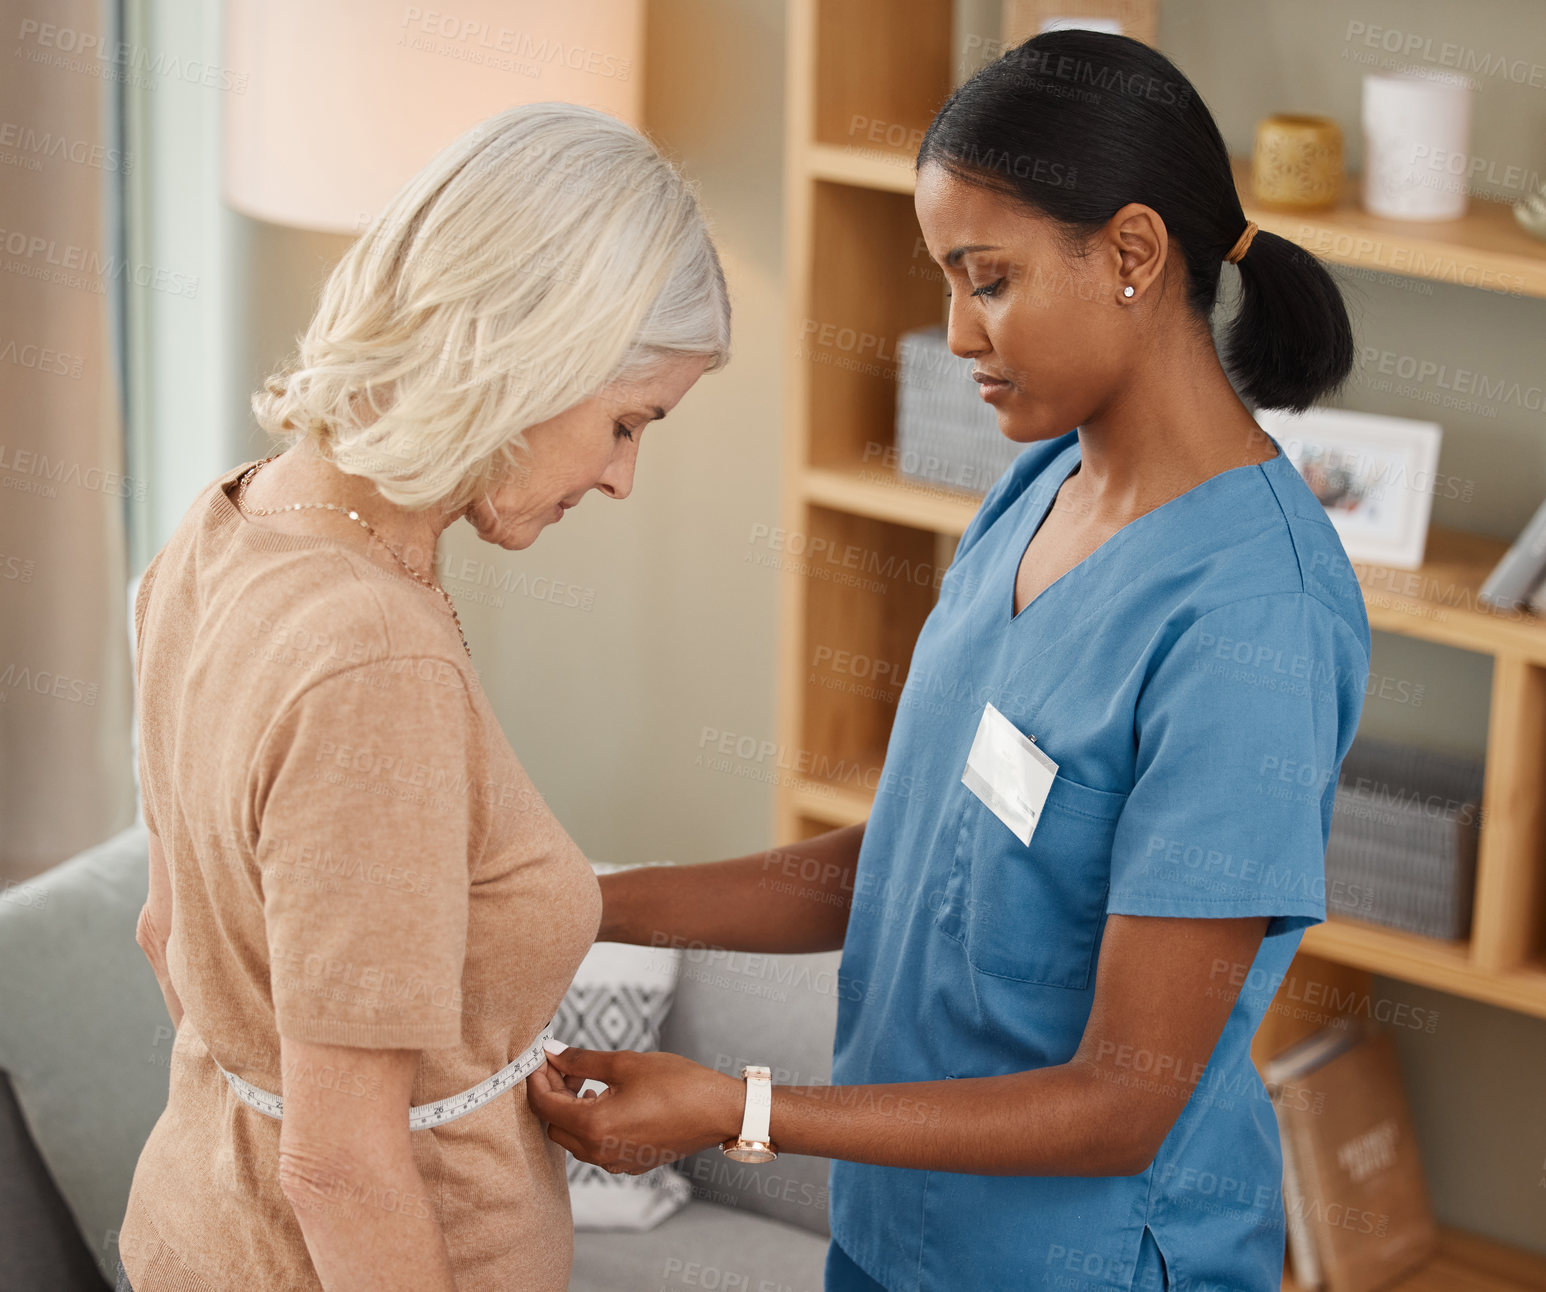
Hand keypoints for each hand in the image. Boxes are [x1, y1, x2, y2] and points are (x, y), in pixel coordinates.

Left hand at [527, 1047, 744, 1175]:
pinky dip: (591, 1125)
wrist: (719, 1111)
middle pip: (554, 1125)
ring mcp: (615, 1163)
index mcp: (594, 1127)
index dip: (537, 1079)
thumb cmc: (678, 1084)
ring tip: (588, 1083)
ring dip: (572, 1111)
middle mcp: (599, 1152)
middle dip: (553, 1095)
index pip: (544, 1106)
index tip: (542, 1058)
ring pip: (573, 1139)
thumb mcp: (626, 1063)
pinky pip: (596, 1148)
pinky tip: (608, 1101)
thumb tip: (552, 1052)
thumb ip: (582, 1059)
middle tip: (567, 1067)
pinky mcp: (630, 1164)